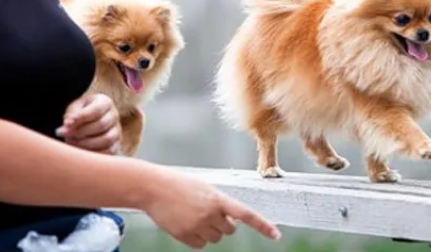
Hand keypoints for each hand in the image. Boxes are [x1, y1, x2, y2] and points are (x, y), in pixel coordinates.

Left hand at [57, 93, 121, 154]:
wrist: (88, 122)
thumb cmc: (79, 113)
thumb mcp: (74, 110)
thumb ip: (71, 117)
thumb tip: (66, 127)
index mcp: (105, 102)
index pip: (96, 110)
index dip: (81, 117)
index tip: (66, 124)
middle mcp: (114, 115)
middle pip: (101, 124)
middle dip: (81, 131)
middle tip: (65, 134)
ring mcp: (117, 131)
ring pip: (106, 139)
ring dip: (86, 143)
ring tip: (71, 142)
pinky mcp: (115, 144)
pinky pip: (108, 151)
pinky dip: (93, 153)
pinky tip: (80, 151)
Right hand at [145, 169, 280, 248]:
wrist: (154, 188)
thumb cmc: (180, 185)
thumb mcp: (205, 189)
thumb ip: (220, 204)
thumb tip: (231, 224)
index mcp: (218, 198)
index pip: (246, 214)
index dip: (262, 225)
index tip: (276, 235)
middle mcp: (210, 214)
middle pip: (229, 230)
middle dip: (223, 223)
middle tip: (207, 211)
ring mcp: (198, 226)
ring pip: (215, 239)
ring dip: (209, 230)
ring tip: (193, 214)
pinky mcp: (185, 236)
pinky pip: (200, 245)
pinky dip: (196, 238)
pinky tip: (185, 223)